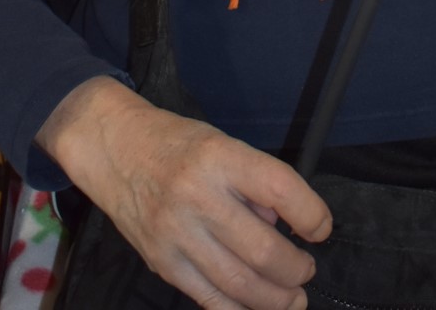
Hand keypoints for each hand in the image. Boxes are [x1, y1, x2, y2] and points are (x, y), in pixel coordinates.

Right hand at [38, 76, 331, 309]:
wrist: (114, 148)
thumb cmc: (174, 142)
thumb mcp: (220, 143)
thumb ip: (252, 183)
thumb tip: (281, 223)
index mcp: (219, 157)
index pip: (280, 189)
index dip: (311, 214)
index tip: (321, 228)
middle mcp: (198, 196)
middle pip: (262, 250)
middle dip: (296, 269)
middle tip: (306, 270)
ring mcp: (176, 233)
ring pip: (239, 284)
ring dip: (276, 299)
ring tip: (293, 299)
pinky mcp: (161, 262)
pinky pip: (208, 299)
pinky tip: (255, 308)